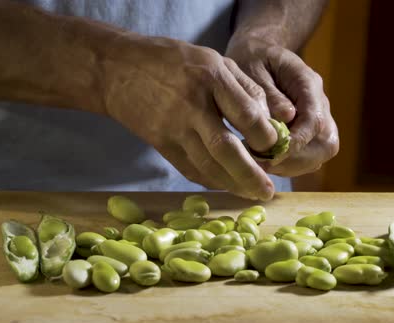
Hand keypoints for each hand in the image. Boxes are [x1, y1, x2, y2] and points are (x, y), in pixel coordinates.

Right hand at [103, 35, 277, 199]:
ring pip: (207, 166)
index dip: (266, 136)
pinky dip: (211, 182)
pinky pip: (190, 169)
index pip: (247, 115)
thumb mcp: (214, 59)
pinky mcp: (161, 144)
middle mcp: (192, 106)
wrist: (117, 70)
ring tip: (253, 193)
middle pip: (226, 149)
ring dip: (233, 185)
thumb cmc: (173, 61)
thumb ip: (246, 87)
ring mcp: (173, 128)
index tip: (275, 145)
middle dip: (251, 175)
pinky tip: (227, 185)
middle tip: (268, 191)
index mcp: (210, 78)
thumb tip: (276, 119)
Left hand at [226, 38, 338, 176]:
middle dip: (295, 160)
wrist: (257, 53)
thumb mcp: (253, 69)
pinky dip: (288, 166)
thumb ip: (268, 94)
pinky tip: (264, 163)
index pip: (314, 121)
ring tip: (260, 165)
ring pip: (320, 154)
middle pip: (326, 143)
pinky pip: (308, 158)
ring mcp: (317, 119)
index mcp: (308, 83)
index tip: (268, 155)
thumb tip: (285, 118)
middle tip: (261, 165)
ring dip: (291, 166)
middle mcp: (319, 103)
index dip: (295, 143)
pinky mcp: (308, 133)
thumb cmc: (252, 59)